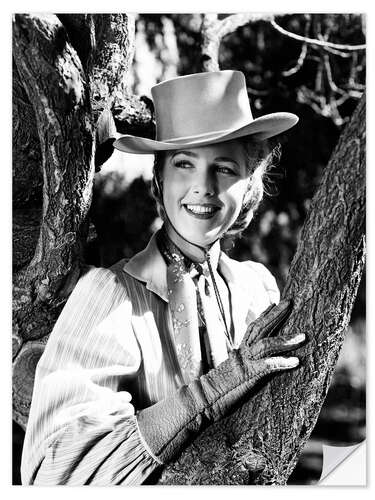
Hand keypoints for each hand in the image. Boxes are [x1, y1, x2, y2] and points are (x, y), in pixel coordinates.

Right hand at [137, 298, 304, 463]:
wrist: (200, 401)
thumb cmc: (214, 394)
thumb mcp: (231, 377)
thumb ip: (241, 370)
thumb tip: (250, 370)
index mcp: (237, 353)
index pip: (252, 329)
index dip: (264, 316)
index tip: (273, 304)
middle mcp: (241, 353)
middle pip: (260, 328)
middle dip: (276, 315)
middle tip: (289, 301)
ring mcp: (244, 362)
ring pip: (267, 344)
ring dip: (286, 339)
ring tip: (303, 336)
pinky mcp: (247, 374)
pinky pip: (267, 365)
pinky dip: (282, 362)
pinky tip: (296, 361)